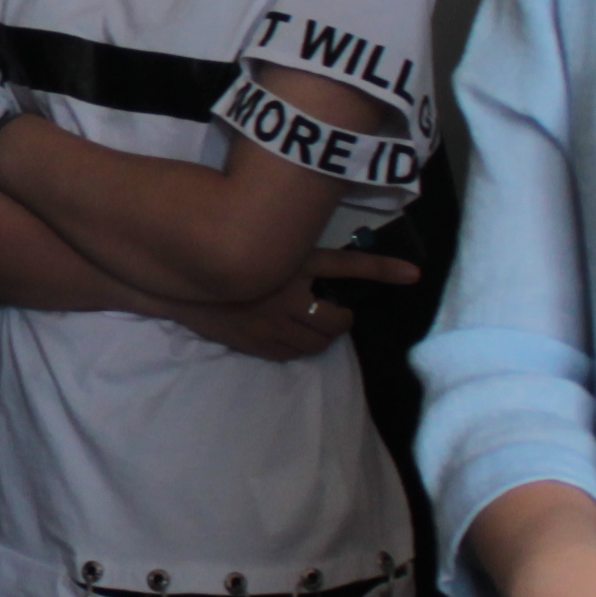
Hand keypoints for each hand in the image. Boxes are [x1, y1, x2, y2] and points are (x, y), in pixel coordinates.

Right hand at [175, 246, 418, 365]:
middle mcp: (289, 294)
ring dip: (325, 335)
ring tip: (318, 326)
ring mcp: (274, 323)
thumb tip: (322, 256)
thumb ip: (294, 249)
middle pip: (335, 318)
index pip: (349, 264)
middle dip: (342, 318)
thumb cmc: (223, 255)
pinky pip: (293, 353)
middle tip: (338, 312)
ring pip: (317, 341)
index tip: (414, 275)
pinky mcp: (258, 342)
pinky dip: (301, 347)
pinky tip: (294, 337)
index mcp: (294, 263)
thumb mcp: (264, 243)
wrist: (180, 282)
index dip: (383, 270)